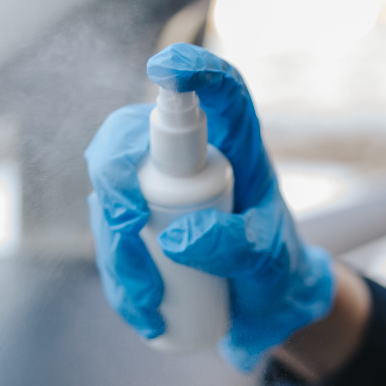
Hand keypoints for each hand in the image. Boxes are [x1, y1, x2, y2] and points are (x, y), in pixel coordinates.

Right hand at [84, 43, 334, 370]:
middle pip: (129, 141)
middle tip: (127, 225)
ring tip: (151, 303)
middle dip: (116, 182)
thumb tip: (178, 238)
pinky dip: (119, 282)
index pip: (218, 94)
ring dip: (117, 253)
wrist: (266, 314)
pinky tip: (145, 316)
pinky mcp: (137, 232)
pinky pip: (107, 244)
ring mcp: (155, 195)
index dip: (192, 70)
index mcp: (235, 149)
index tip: (166, 70)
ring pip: (108, 200)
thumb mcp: (268, 263)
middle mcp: (188, 163)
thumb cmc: (277, 275)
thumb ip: (235, 246)